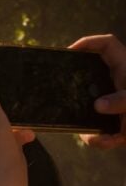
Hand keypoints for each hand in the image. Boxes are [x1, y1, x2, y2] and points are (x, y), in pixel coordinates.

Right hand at [69, 34, 125, 148]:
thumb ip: (122, 100)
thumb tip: (99, 105)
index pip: (106, 46)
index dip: (88, 43)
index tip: (70, 51)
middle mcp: (121, 84)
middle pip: (93, 78)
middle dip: (79, 89)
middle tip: (65, 97)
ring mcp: (120, 104)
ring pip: (94, 110)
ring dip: (89, 125)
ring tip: (91, 136)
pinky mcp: (122, 125)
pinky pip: (105, 132)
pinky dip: (104, 140)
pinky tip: (108, 143)